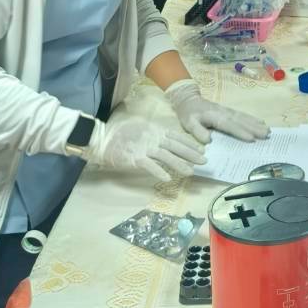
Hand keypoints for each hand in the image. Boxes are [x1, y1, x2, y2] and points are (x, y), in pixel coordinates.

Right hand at [86, 116, 205, 181]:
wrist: (103, 138)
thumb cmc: (122, 134)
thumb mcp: (143, 129)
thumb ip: (156, 135)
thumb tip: (168, 142)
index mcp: (155, 131)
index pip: (177, 137)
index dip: (190, 144)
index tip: (201, 150)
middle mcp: (153, 138)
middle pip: (176, 147)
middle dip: (191, 154)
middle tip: (204, 162)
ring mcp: (145, 148)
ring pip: (166, 157)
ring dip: (180, 164)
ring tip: (191, 172)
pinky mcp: (136, 158)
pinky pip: (150, 166)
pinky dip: (159, 171)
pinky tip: (168, 178)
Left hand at [166, 79, 269, 143]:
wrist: (189, 99)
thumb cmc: (188, 113)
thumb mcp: (188, 123)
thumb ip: (197, 131)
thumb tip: (208, 141)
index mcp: (214, 116)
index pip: (229, 125)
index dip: (240, 132)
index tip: (252, 138)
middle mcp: (224, 113)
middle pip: (241, 121)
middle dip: (254, 128)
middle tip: (266, 135)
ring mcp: (228, 111)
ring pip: (244, 117)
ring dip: (256, 124)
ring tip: (267, 130)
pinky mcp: (229, 111)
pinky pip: (243, 115)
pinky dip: (252, 119)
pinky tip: (260, 122)